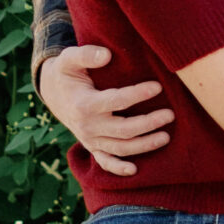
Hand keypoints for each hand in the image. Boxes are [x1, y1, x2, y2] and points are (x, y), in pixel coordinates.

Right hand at [38, 46, 173, 178]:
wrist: (53, 93)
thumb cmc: (67, 72)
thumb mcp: (69, 58)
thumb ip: (86, 54)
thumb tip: (107, 55)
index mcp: (84, 104)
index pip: (116, 101)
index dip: (138, 94)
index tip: (158, 87)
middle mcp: (88, 126)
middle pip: (124, 129)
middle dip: (149, 123)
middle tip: (170, 114)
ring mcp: (90, 139)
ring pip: (120, 148)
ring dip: (144, 145)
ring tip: (166, 136)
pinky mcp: (92, 146)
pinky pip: (105, 162)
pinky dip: (118, 169)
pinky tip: (135, 170)